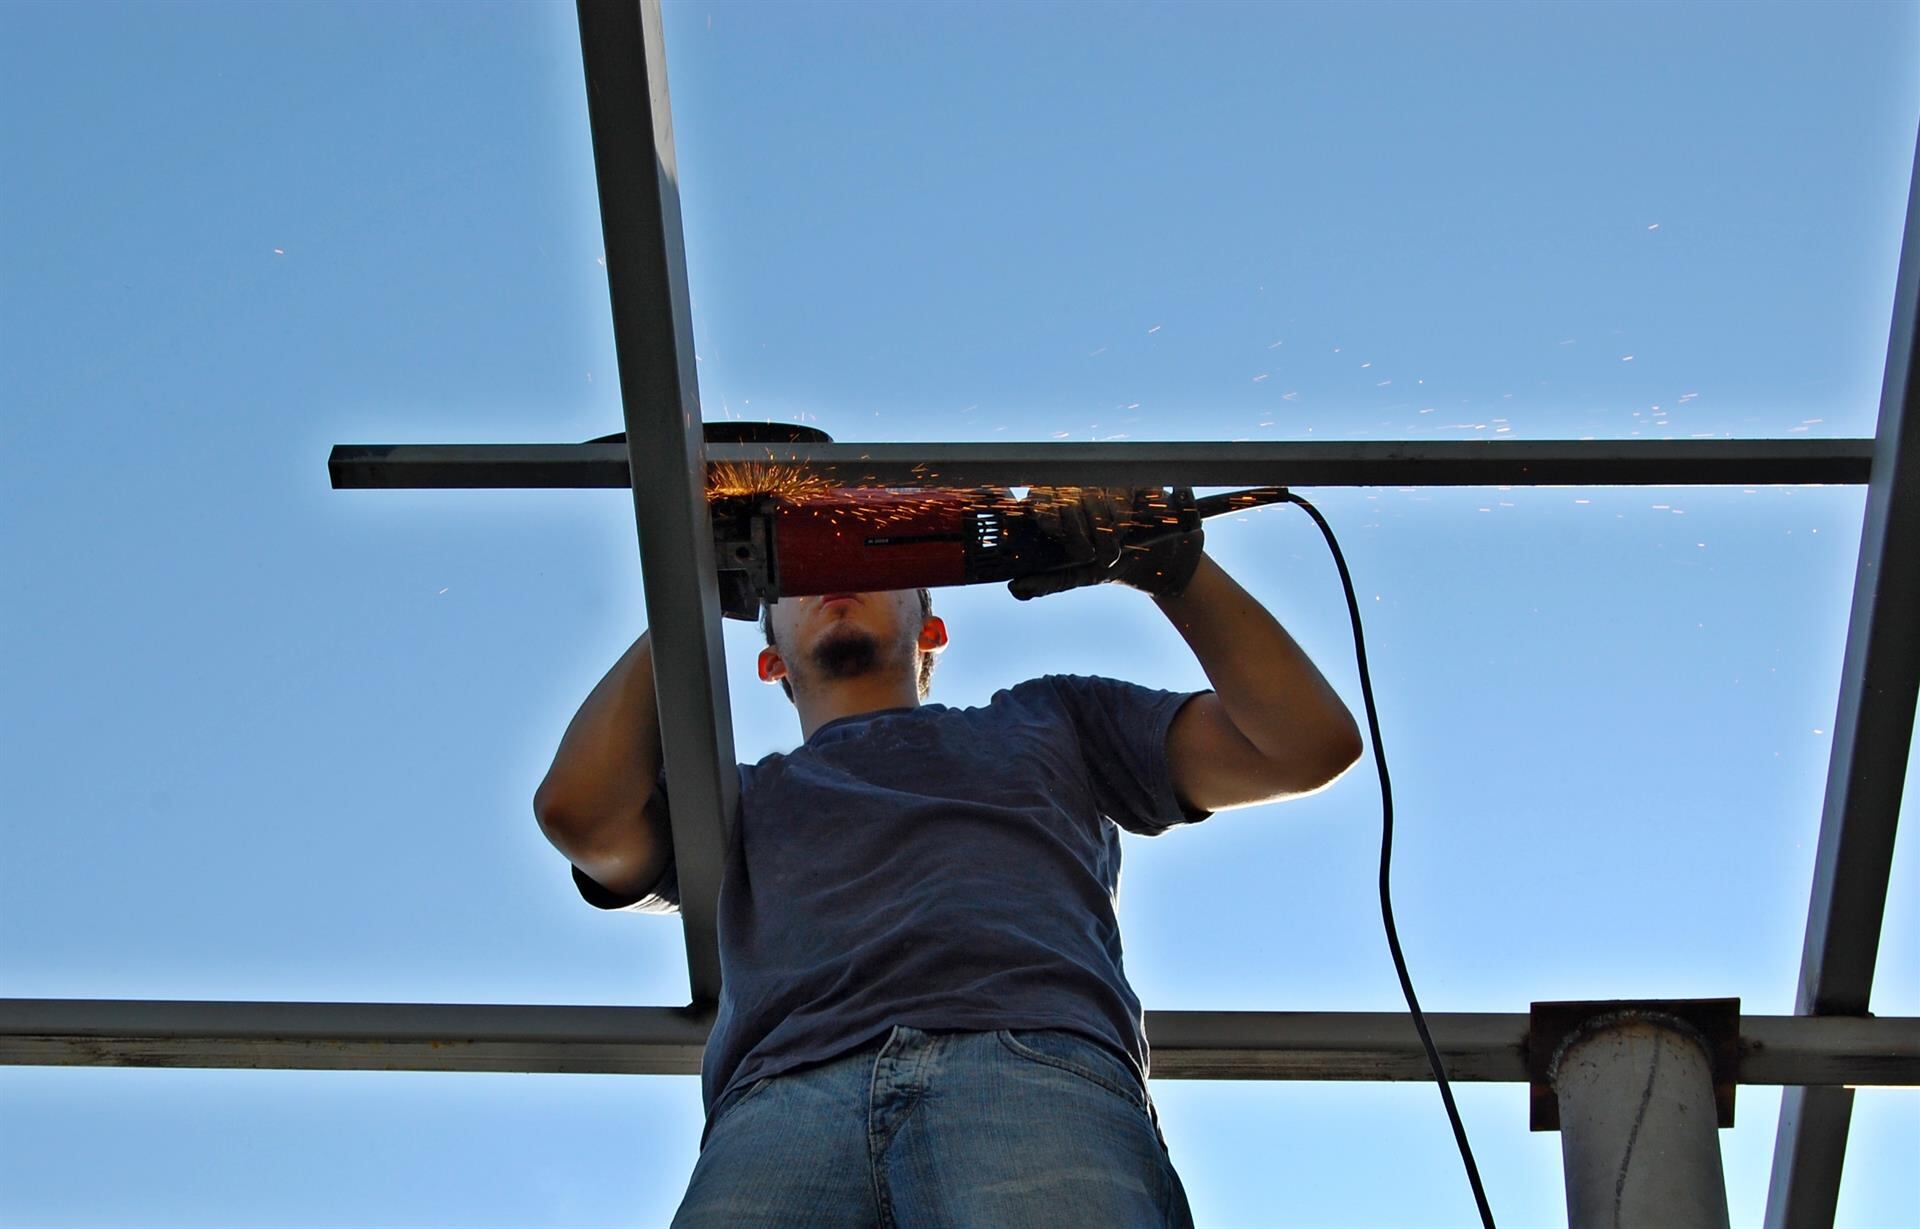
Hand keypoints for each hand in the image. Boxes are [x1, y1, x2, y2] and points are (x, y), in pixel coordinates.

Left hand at [1007, 486, 1205, 600]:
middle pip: (1066, 499)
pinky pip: (1118, 495)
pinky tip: (1123, 532)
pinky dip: (1120, 520)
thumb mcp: (1073, 576)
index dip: (1048, 516)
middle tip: (1088, 555)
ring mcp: (1099, 482)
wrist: (1147, 557)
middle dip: (1078, 533)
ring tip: (1109, 551)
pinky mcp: (1124, 479)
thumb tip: (1015, 588)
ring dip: (1102, 532)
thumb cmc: (1101, 563)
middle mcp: (1072, 488)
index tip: (1055, 533)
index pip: (1039, 498)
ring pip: (1092, 498)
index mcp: (1051, 506)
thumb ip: (1045, 582)